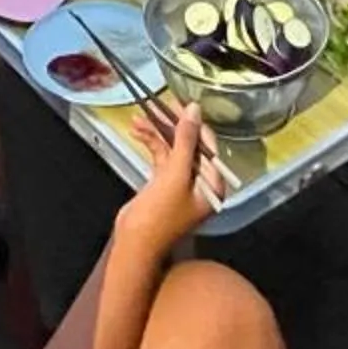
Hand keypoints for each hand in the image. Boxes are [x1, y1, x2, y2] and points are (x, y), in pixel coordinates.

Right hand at [115, 102, 221, 257]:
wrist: (134, 244)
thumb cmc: (160, 214)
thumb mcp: (175, 174)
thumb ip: (186, 140)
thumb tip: (194, 108)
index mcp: (212, 183)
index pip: (208, 145)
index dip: (193, 123)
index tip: (178, 103)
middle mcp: (201, 182)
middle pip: (190, 144)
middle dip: (172, 125)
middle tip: (157, 105)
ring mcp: (181, 183)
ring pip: (173, 148)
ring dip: (157, 132)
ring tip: (139, 117)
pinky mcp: (163, 183)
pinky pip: (160, 156)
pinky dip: (150, 143)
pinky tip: (136, 131)